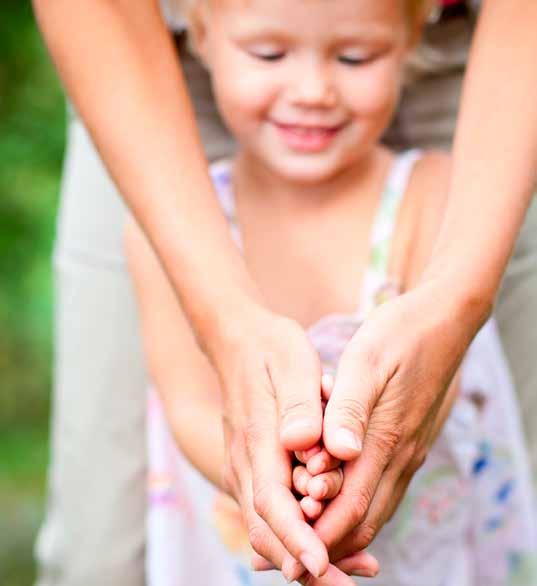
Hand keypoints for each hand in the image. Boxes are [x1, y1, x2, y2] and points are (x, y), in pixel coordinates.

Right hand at [211, 306, 331, 578]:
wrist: (237, 340)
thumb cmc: (270, 348)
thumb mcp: (292, 362)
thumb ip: (298, 403)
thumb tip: (303, 444)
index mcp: (257, 440)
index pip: (272, 503)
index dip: (296, 538)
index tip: (323, 565)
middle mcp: (245, 463)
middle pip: (266, 531)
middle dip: (304, 566)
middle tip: (346, 585)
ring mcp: (244, 467)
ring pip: (266, 528)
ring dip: (302, 555)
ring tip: (348, 572)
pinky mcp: (252, 467)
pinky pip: (269, 512)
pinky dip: (296, 534)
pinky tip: (328, 540)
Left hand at [313, 281, 474, 560]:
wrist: (445, 319)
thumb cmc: (401, 334)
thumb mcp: (368, 360)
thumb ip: (351, 408)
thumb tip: (336, 454)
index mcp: (387, 438)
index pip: (352, 505)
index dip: (320, 535)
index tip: (289, 556)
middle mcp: (402, 454)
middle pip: (365, 518)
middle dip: (328, 543)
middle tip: (291, 560)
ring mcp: (409, 450)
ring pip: (376, 507)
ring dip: (342, 527)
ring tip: (306, 538)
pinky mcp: (409, 441)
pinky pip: (383, 486)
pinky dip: (357, 503)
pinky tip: (334, 497)